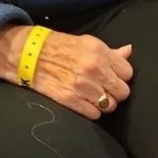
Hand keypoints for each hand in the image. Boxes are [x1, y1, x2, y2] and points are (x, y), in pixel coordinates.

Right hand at [0, 26, 133, 118]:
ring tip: (94, 95)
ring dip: (104, 103)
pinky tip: (84, 101)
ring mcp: (82, 86)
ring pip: (110, 105)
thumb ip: (111, 52)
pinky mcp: (71, 100)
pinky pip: (95, 114)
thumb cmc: (60, 47)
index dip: (121, 76)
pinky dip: (91, 111)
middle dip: (116, 91)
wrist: (28, 54)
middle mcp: (93, 69)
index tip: (113, 76)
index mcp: (100, 53)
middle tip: (105, 88)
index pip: (128, 73)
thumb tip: (129, 52)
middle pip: (123, 92)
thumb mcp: (87, 43)